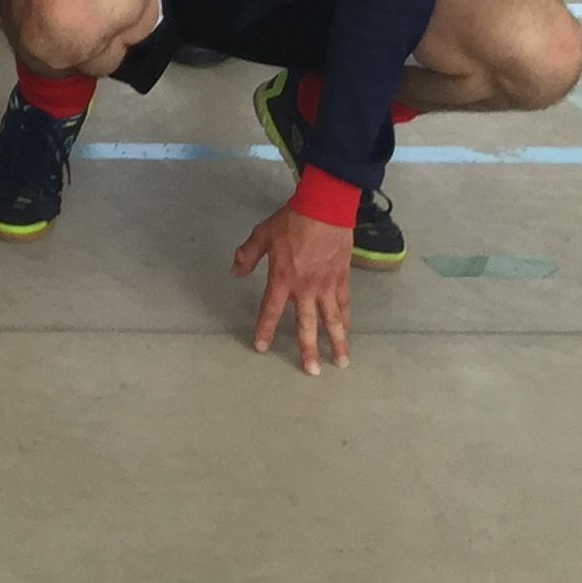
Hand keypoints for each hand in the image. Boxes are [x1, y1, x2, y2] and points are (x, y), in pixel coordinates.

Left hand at [234, 203, 353, 372]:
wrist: (324, 210)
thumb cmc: (290, 222)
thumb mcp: (261, 235)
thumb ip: (247, 255)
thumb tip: (234, 272)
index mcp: (282, 279)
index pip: (270, 310)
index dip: (265, 329)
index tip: (261, 348)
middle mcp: (305, 288)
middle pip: (306, 324)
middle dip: (308, 349)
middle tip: (311, 372)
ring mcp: (326, 286)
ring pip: (331, 320)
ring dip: (336, 342)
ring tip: (341, 363)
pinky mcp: (342, 279)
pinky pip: (344, 304)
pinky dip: (345, 318)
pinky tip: (347, 330)